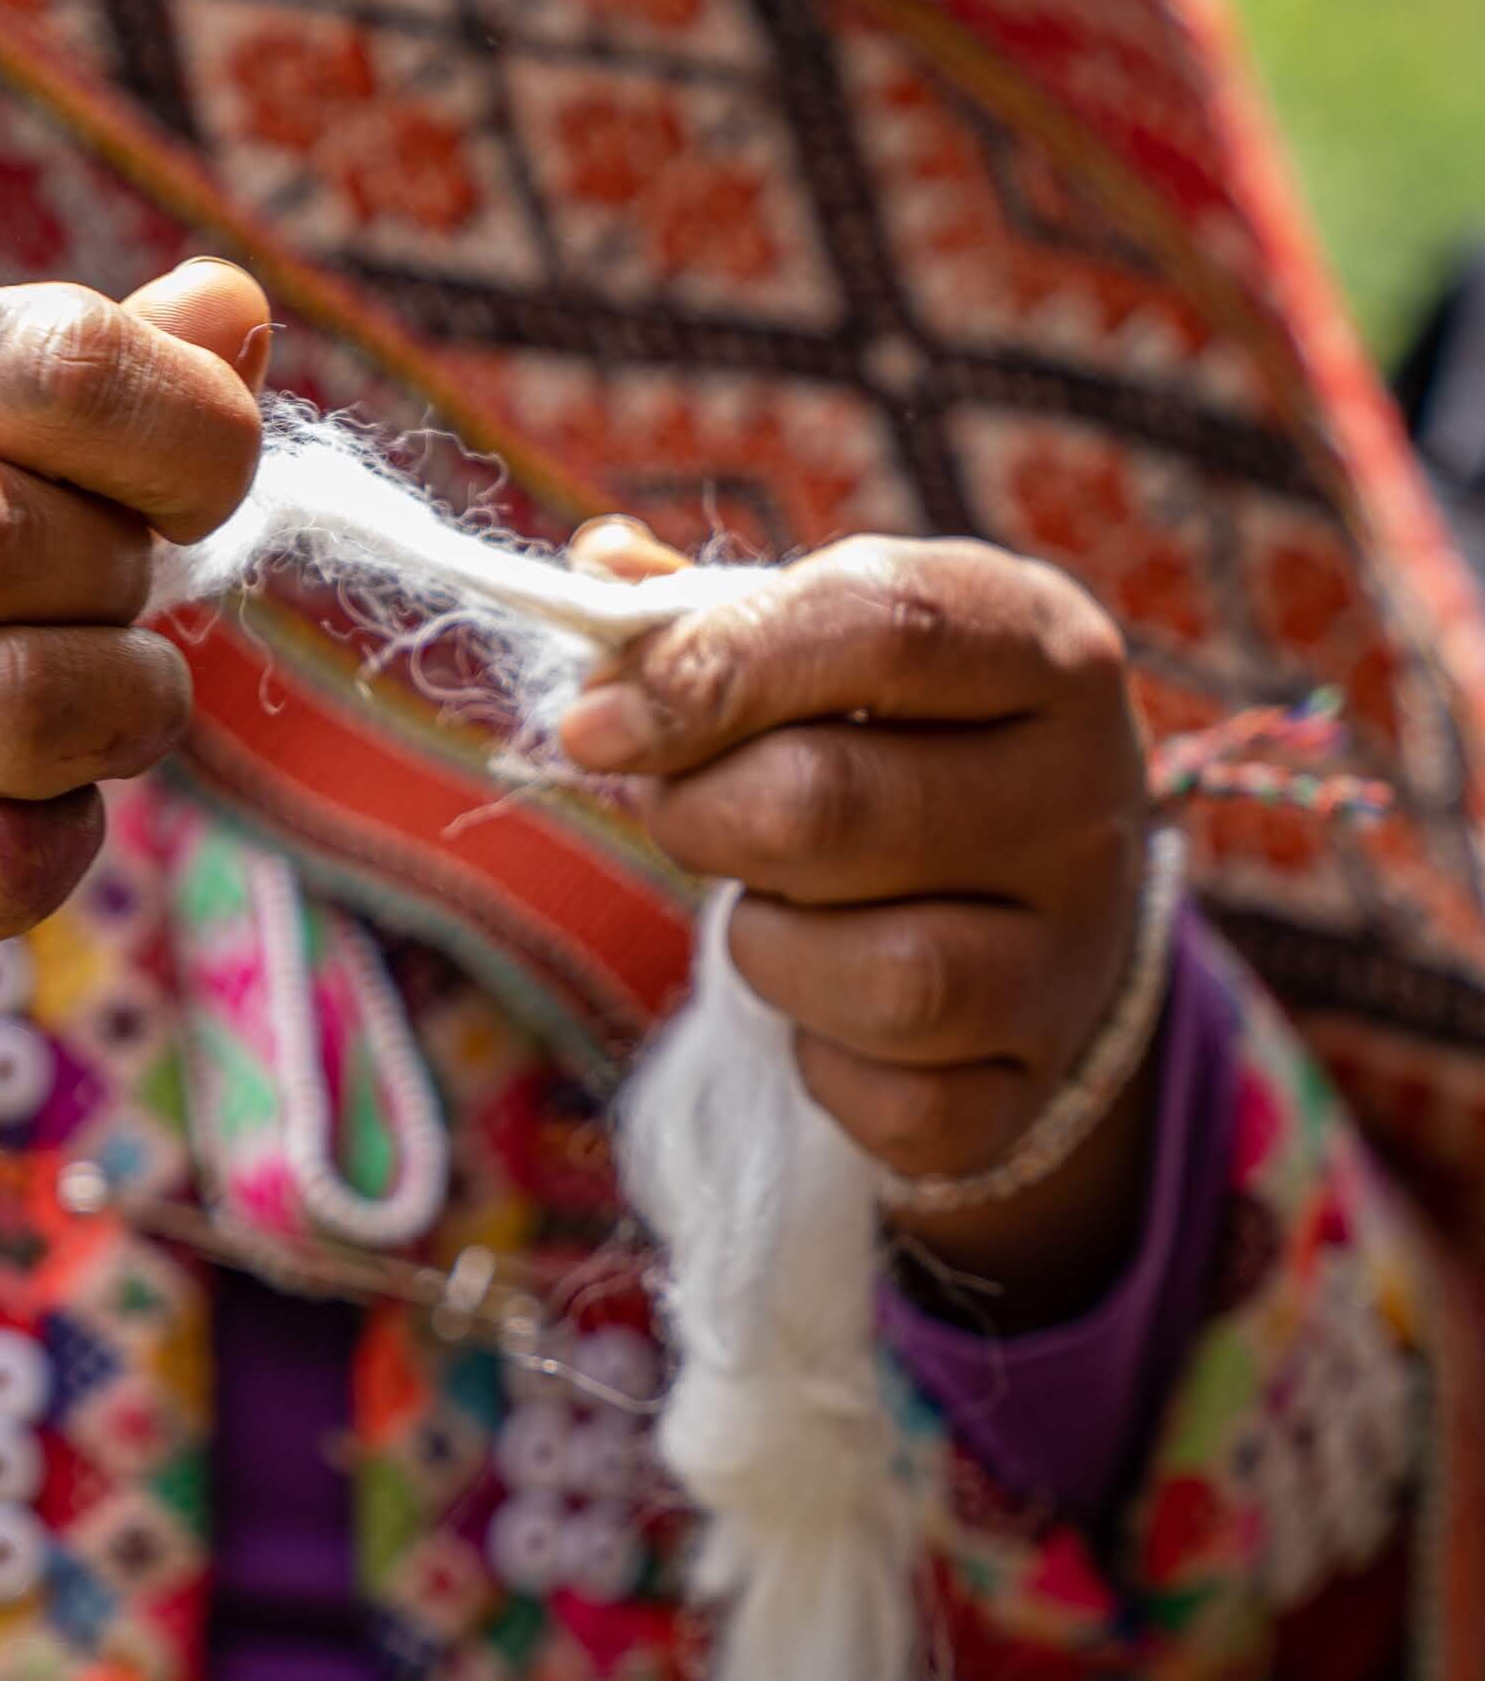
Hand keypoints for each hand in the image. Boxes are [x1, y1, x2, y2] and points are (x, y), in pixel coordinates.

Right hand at [0, 262, 270, 1241]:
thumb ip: (77, 401)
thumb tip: (233, 302)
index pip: (46, 356)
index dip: (180, 420)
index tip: (203, 483)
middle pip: (19, 534)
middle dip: (118, 590)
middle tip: (97, 625)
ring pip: (31, 704)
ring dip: (117, 722)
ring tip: (84, 729)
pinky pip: (8, 858)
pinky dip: (61, 844)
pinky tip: (17, 825)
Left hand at [557, 524, 1153, 1326]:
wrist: (1042, 918)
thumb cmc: (906, 751)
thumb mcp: (841, 654)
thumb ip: (720, 613)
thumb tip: (599, 575)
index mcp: (1044, 647)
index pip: (880, 625)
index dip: (710, 669)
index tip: (595, 722)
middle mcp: (1086, 798)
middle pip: (830, 807)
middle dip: (702, 815)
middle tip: (679, 813)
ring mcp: (1072, 956)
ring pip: (878, 975)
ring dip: (766, 947)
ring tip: (772, 913)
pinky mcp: (1027, 1087)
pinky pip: (892, 1105)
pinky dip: (822, 1066)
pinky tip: (828, 1016)